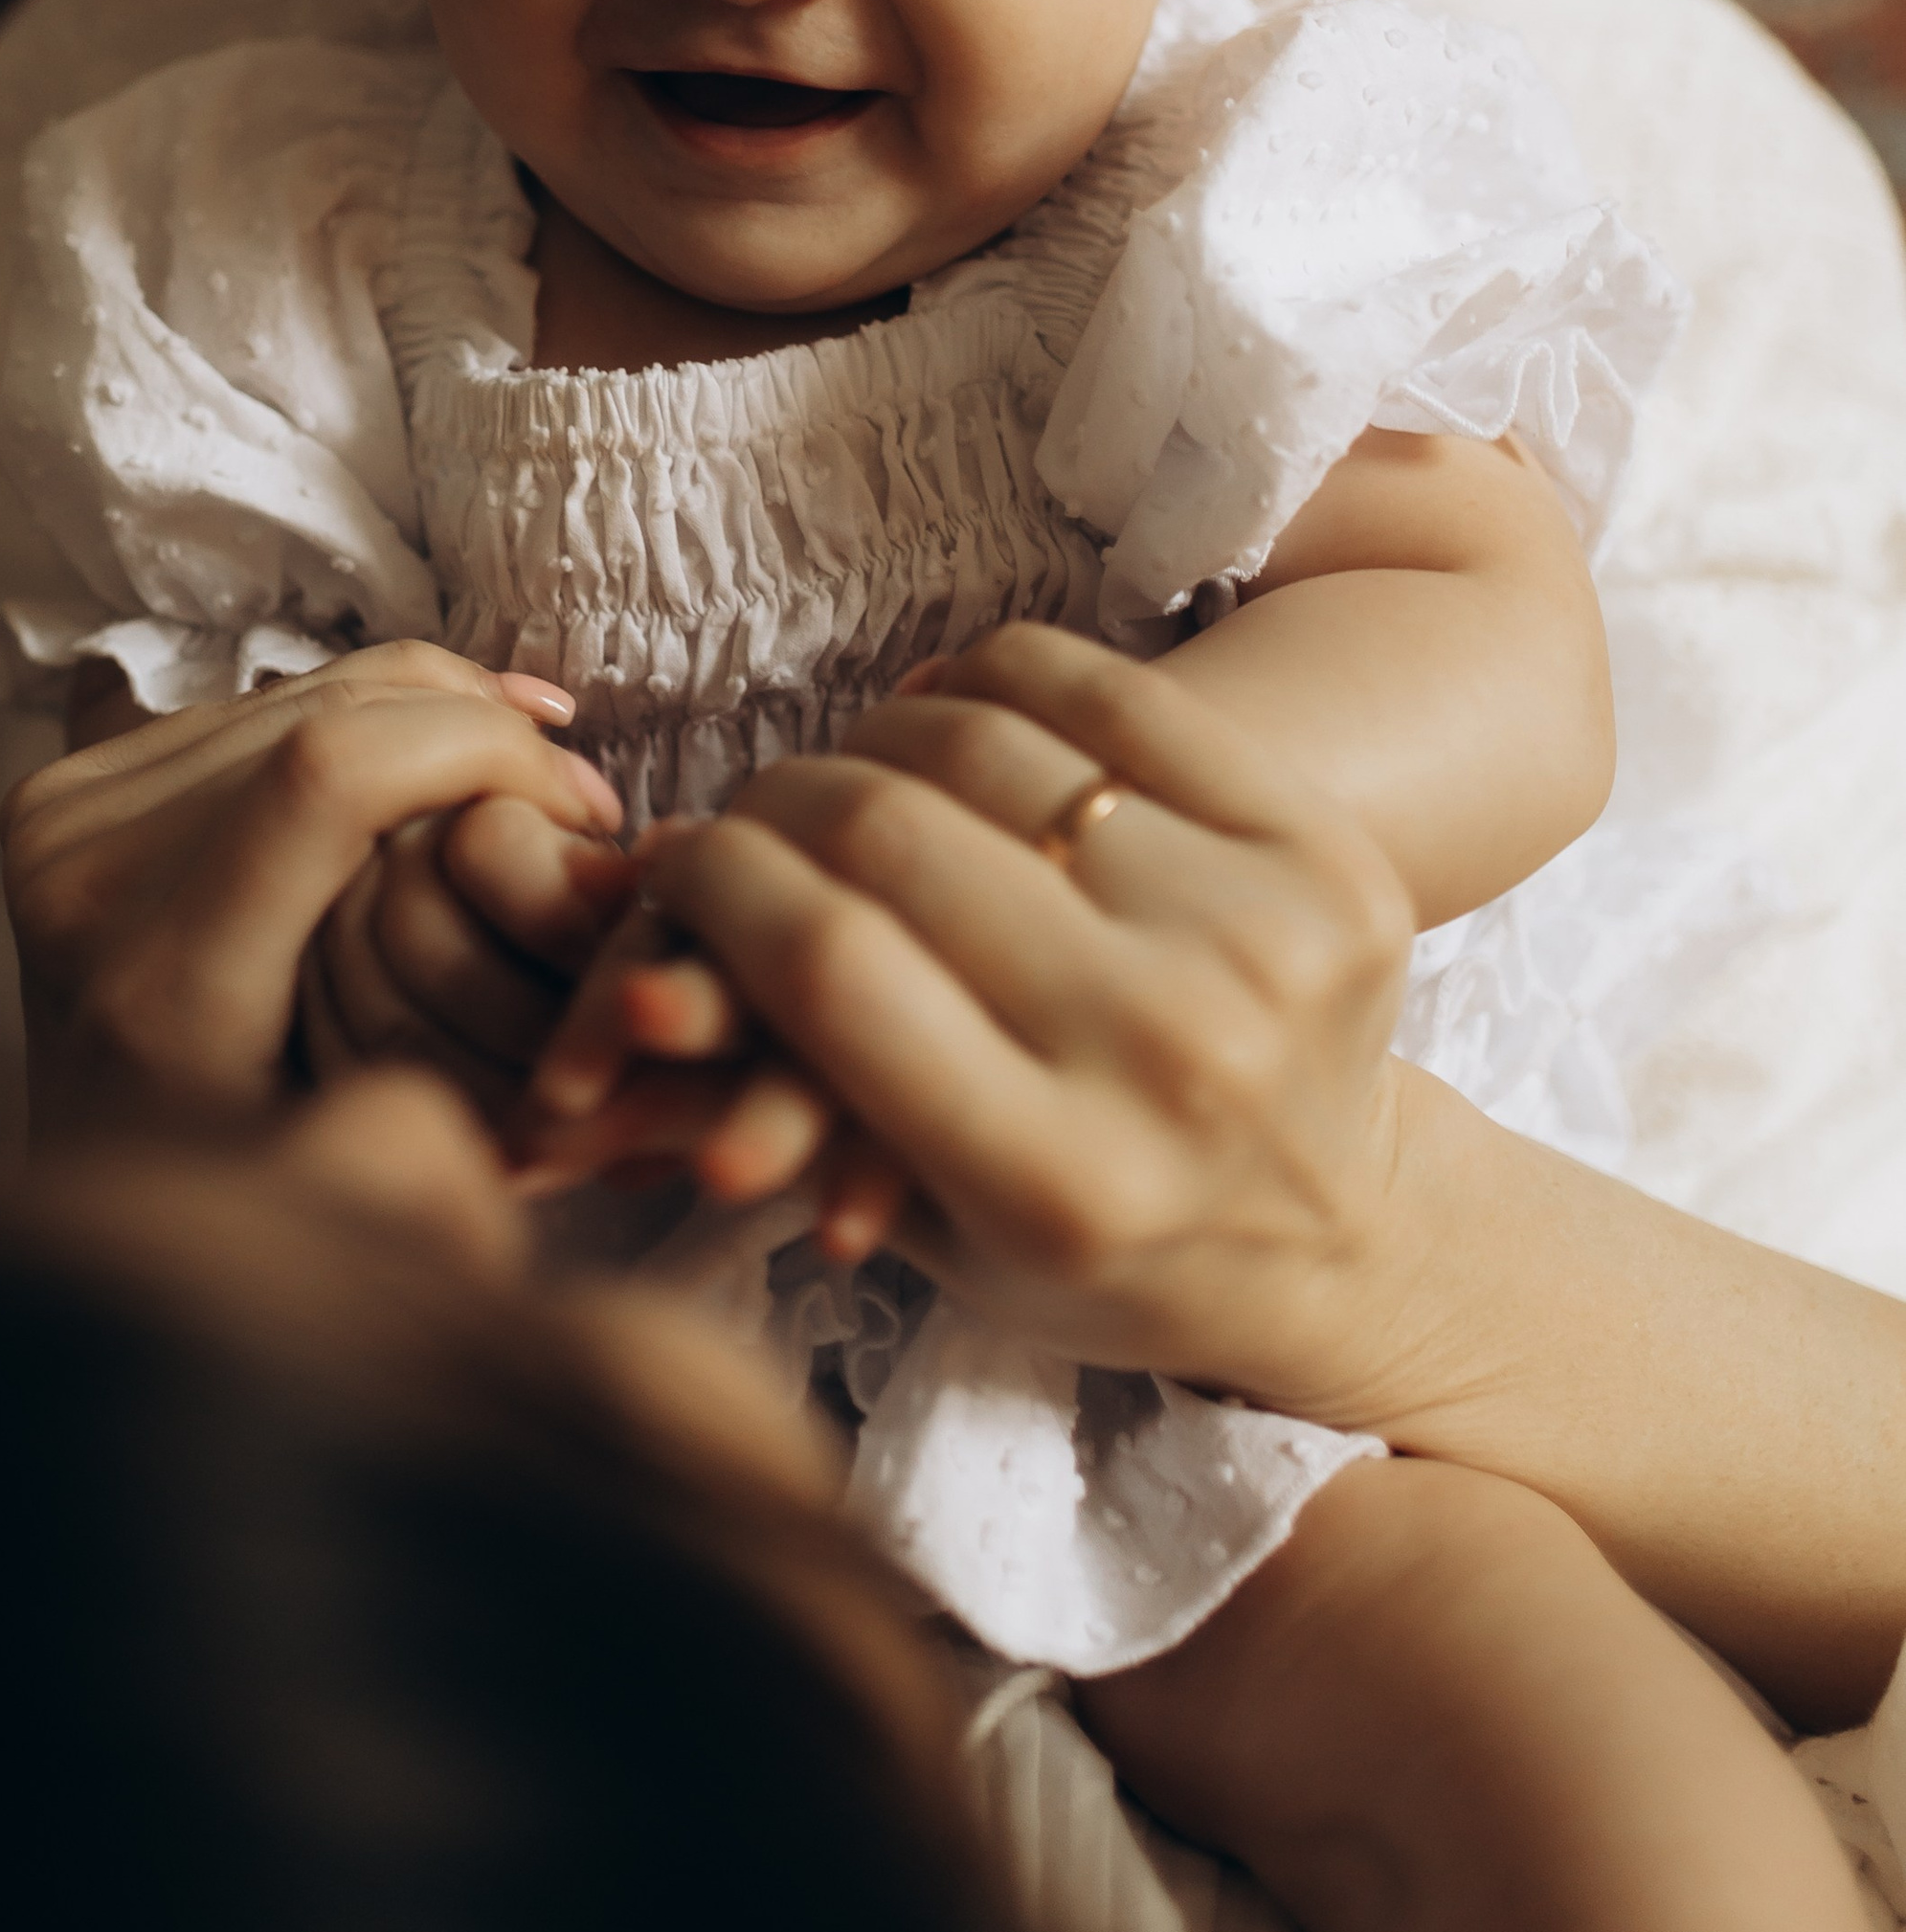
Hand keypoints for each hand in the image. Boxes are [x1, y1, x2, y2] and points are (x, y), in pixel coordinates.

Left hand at [2, 645, 623, 1140]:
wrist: (90, 1196)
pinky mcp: (62, 793)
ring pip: (296, 688)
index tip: (580, 806)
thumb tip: (593, 899)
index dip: (475, 751)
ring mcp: (62, 823)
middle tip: (580, 791)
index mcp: (162, 989)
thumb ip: (451, 1061)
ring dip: (433, 709)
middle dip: (477, 726)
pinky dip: (363, 711)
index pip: (328, 775)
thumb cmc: (252, 1195)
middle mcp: (86, 883)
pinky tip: (440, 755)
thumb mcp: (372, 1153)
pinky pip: (249, 704)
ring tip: (525, 767)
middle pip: (320, 712)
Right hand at [541, 626, 1415, 1405]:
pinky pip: (1115, 699)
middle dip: (782, 803)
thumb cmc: (1090, 1251)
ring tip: (848, 771)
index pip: (827, 962)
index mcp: (1058, 1182)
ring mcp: (1264, 946)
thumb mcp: (921, 1226)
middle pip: (895, 838)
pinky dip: (1001, 680)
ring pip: (993, 750)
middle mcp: (1173, 1058)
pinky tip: (952, 705)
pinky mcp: (1330, 863)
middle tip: (750, 814)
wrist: (1337, 1238)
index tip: (678, 866)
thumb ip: (777, 1097)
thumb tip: (593, 1013)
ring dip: (883, 736)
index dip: (718, 884)